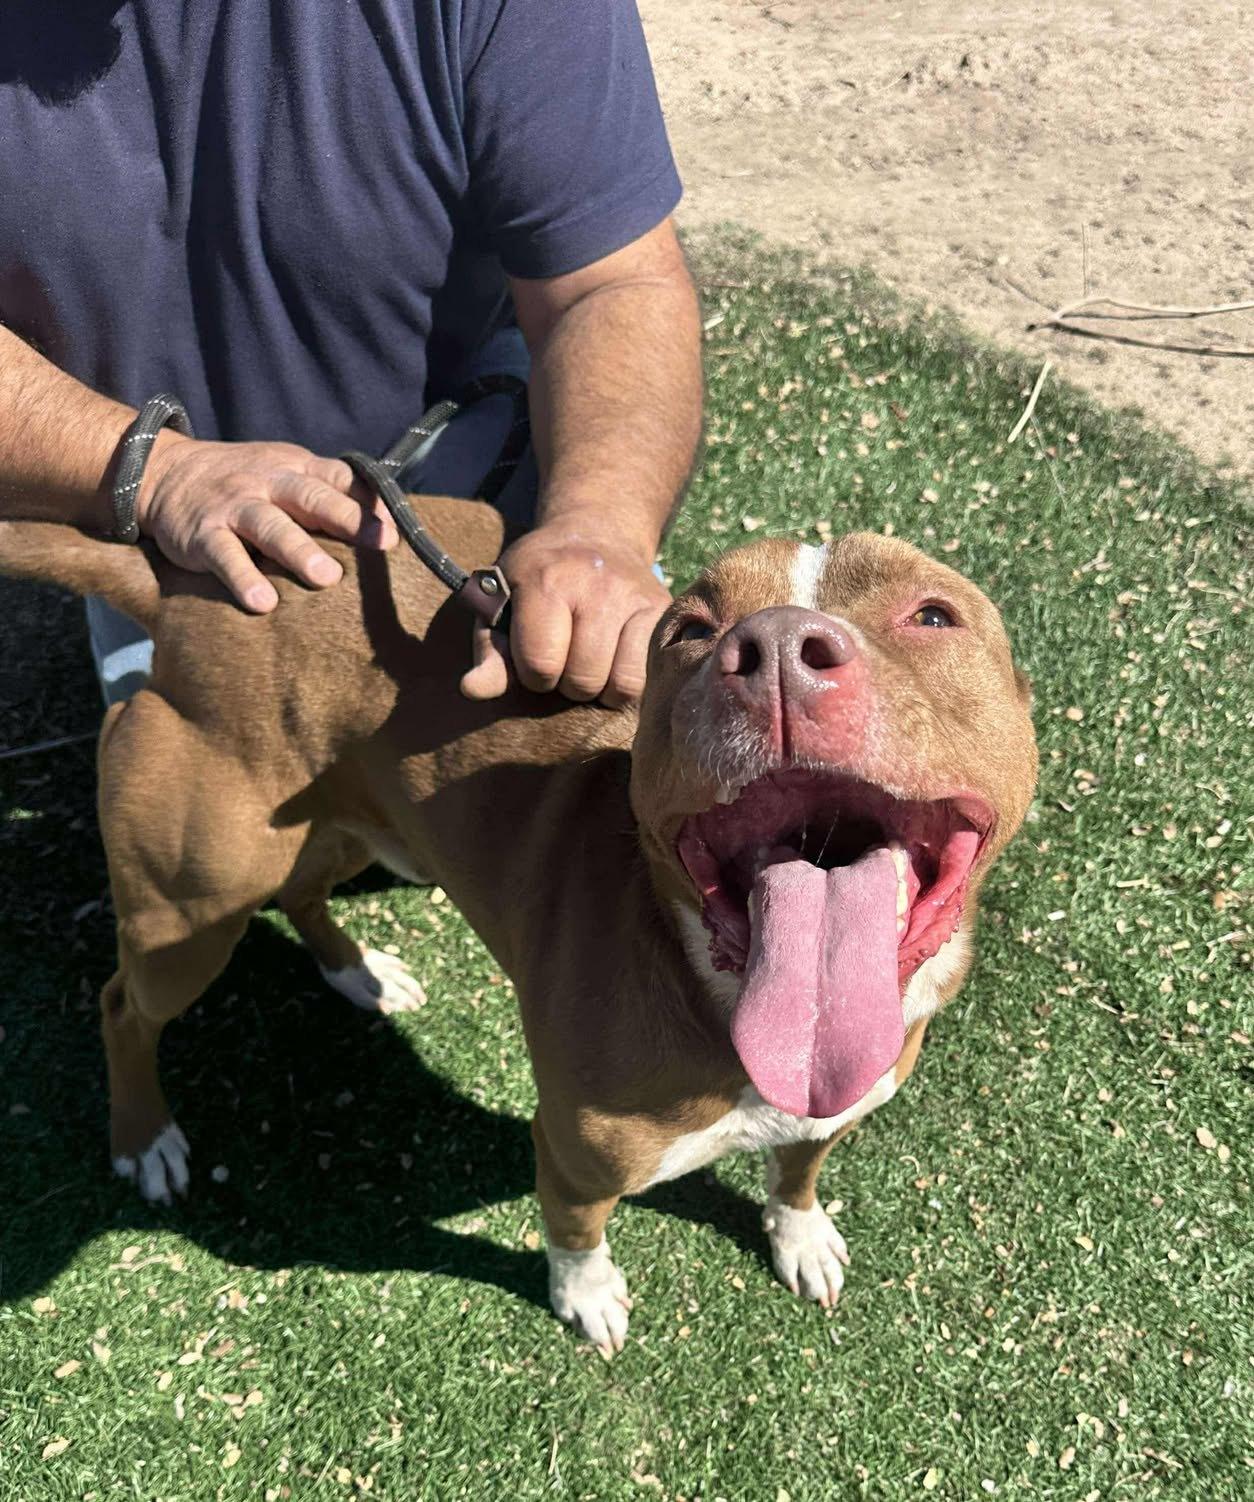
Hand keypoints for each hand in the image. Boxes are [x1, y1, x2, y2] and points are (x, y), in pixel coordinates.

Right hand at [136, 432, 396, 610]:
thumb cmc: (246, 482)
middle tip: (380, 544)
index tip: (396, 528)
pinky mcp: (202, 534)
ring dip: (299, 551)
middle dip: (347, 518)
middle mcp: (267, 482)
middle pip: (310, 497)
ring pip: (269, 525)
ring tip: (326, 578)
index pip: (337, 478)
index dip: (368, 500)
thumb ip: (330, 493)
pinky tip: (262, 604)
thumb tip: (387, 522)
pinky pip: (224, 556)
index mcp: (295, 468)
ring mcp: (234, 506)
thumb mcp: (286, 473)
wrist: (166, 472)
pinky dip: (243, 578)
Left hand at [460, 514, 669, 706]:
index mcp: (546, 579)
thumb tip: (471, 690)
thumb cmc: (537, 579)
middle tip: (565, 659)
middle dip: (567, 683)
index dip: (533, 675)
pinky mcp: (663, 609)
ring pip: (621, 685)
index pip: (540, 664)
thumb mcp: (501, 606)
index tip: (534, 658)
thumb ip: (489, 652)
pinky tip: (616, 664)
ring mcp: (635, 596)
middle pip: (582, 680)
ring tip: (591, 664)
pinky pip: (647, 677)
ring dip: (601, 688)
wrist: (597, 531)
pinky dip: (628, 683)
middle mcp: (596, 585)